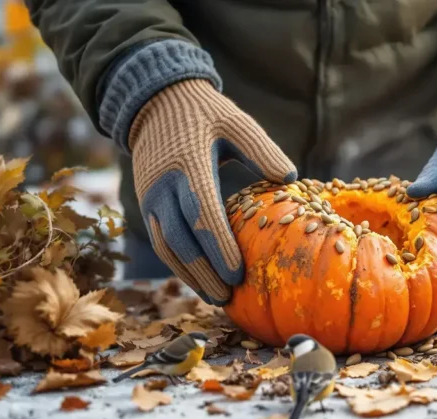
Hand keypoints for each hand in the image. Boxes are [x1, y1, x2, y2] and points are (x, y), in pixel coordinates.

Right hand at [129, 79, 296, 304]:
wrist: (154, 103)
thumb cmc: (205, 113)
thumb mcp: (236, 121)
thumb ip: (262, 148)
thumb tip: (290, 178)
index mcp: (187, 164)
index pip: (202, 213)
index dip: (219, 247)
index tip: (238, 272)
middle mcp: (162, 185)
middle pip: (181, 239)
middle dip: (205, 271)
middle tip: (229, 296)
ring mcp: (150, 196)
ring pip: (166, 246)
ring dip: (189, 275)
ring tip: (216, 297)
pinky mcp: (146, 204)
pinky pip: (161, 241)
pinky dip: (178, 265)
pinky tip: (200, 280)